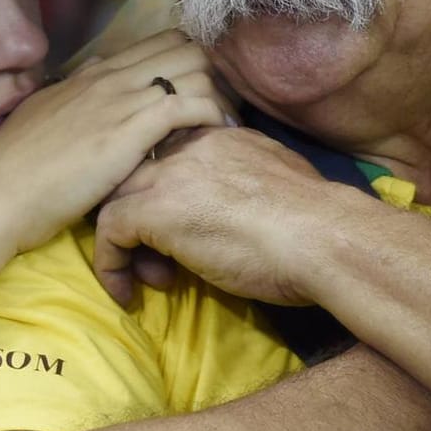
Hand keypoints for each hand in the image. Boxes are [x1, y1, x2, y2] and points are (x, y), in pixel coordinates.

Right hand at [0, 30, 234, 249]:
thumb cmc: (15, 170)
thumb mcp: (45, 120)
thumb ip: (74, 101)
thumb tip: (90, 84)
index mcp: (91, 74)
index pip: (159, 44)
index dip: (190, 61)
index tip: (204, 90)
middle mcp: (109, 76)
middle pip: (185, 47)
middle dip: (215, 73)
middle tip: (226, 108)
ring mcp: (120, 98)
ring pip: (195, 68)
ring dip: (220, 94)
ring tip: (227, 125)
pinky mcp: (129, 128)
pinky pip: (190, 103)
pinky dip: (212, 115)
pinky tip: (216, 137)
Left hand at [93, 125, 360, 306]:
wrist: (321, 238)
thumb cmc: (315, 224)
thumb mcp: (280, 182)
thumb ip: (250, 182)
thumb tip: (245, 205)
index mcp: (221, 137)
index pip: (171, 154)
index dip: (168, 192)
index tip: (184, 228)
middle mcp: (189, 145)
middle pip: (137, 173)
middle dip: (141, 215)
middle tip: (164, 259)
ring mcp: (170, 175)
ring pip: (116, 198)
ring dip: (125, 242)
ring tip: (153, 278)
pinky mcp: (155, 209)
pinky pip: (109, 230)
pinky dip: (110, 264)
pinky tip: (127, 293)